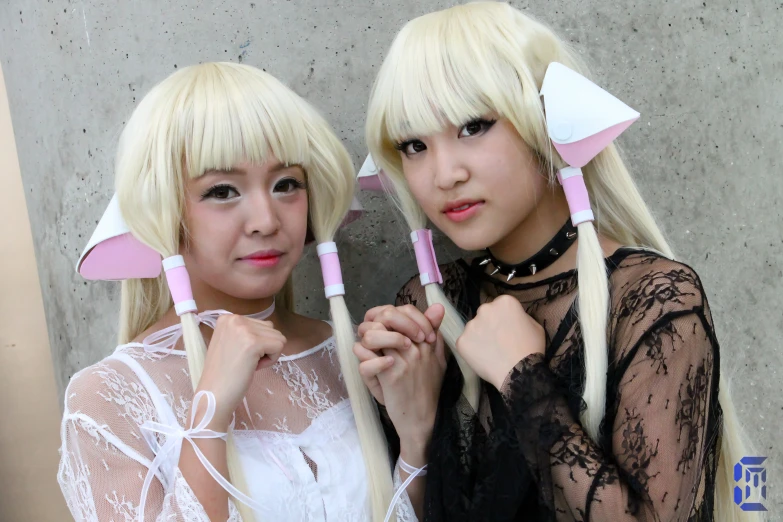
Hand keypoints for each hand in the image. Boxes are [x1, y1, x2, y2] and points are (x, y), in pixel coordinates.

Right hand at [196, 314, 285, 428]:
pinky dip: (271, 360)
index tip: (239, 356)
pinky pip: (279, 346)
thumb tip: (270, 329)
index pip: (261, 325)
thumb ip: (246, 332)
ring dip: (267, 354)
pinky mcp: (254, 342)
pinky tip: (253, 367)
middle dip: (263, 348)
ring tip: (247, 364)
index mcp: (227, 318)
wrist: (213, 395)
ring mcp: (244, 329)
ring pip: (278, 337)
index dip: (256, 344)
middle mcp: (235, 318)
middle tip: (244, 362)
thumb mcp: (231, 343)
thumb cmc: (223, 374)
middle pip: (271, 329)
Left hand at [354, 304, 445, 446]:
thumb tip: (437, 307)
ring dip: (364, 341)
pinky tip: (369, 367)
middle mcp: (416, 347)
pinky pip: (366, 360)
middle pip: (387, 317)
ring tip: (367, 350)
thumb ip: (434, 333)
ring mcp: (403, 361)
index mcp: (426, 341)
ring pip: (372, 335)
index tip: (383, 326)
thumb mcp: (436, 359)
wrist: (424, 420)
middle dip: (371, 323)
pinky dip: (363, 361)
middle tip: (368, 335)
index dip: (388, 313)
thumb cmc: (427, 389)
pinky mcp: (390, 376)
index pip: (406, 310)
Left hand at [456, 295, 544, 389]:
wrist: (518, 372)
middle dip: (490, 324)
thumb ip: (521, 317)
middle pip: (485, 314)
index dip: (504, 319)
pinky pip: (465, 343)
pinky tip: (483, 358)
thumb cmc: (531, 349)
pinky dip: (471, 350)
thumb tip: (512, 318)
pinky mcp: (461, 340)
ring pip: (474, 328)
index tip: (508, 330)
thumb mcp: (535, 327)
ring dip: (479, 336)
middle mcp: (485, 309)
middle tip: (498, 340)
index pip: (500, 306)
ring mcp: (471, 325)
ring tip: (491, 351)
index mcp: (504, 302)